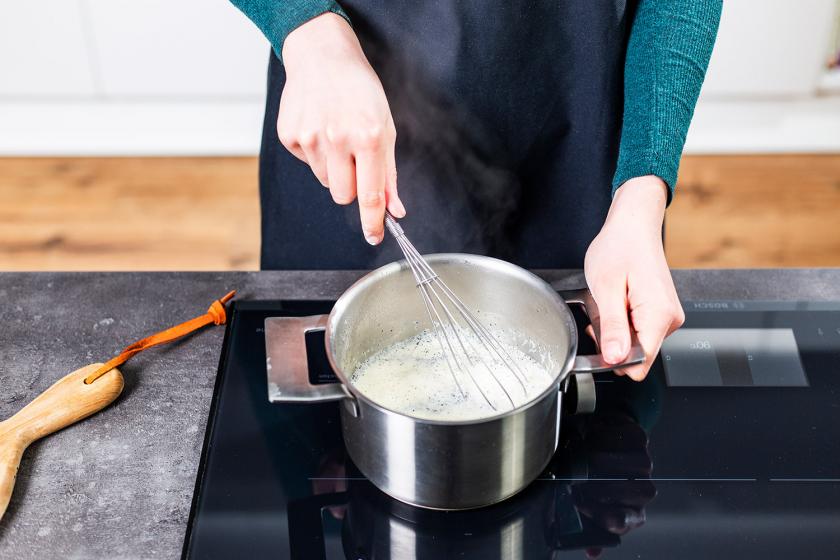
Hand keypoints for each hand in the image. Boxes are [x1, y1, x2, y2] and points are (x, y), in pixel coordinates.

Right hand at [280, 13, 404, 244]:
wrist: (322, 56)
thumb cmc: (359, 90)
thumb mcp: (385, 127)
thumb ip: (389, 173)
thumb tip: (395, 209)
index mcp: (368, 136)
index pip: (371, 194)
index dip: (373, 221)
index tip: (374, 237)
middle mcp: (338, 138)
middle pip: (343, 195)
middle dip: (351, 186)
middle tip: (354, 159)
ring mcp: (310, 137)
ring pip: (325, 181)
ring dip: (333, 168)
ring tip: (336, 135)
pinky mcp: (290, 135)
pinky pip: (307, 163)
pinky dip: (315, 153)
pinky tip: (319, 127)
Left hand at [584, 176, 684, 379]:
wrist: (633, 224)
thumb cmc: (619, 247)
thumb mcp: (606, 288)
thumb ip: (612, 327)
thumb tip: (614, 359)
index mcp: (658, 315)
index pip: (640, 364)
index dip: (613, 359)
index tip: (599, 337)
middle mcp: (669, 319)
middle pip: (636, 355)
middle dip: (612, 340)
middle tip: (601, 309)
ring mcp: (667, 316)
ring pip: (635, 342)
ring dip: (615, 328)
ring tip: (608, 300)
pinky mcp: (661, 312)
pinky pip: (638, 330)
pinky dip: (621, 320)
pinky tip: (615, 301)